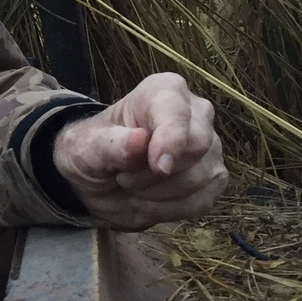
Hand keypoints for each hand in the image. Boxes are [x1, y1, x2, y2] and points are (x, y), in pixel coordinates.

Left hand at [52, 72, 227, 229]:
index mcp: (164, 91)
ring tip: (133, 185)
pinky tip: (150, 200)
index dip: (171, 140)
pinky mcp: (214, 178)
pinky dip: (171, 209)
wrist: (100, 179)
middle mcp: (196, 113)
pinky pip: (202, 201)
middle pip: (197, 146)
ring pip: (200, 177)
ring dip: (158, 194)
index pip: (178, 112)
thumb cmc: (94, 151)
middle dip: (155, 173)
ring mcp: (210, 147)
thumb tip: (140, 141)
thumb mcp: (87, 148)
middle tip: (123, 177)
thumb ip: (111, 145)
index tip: (158, 166)